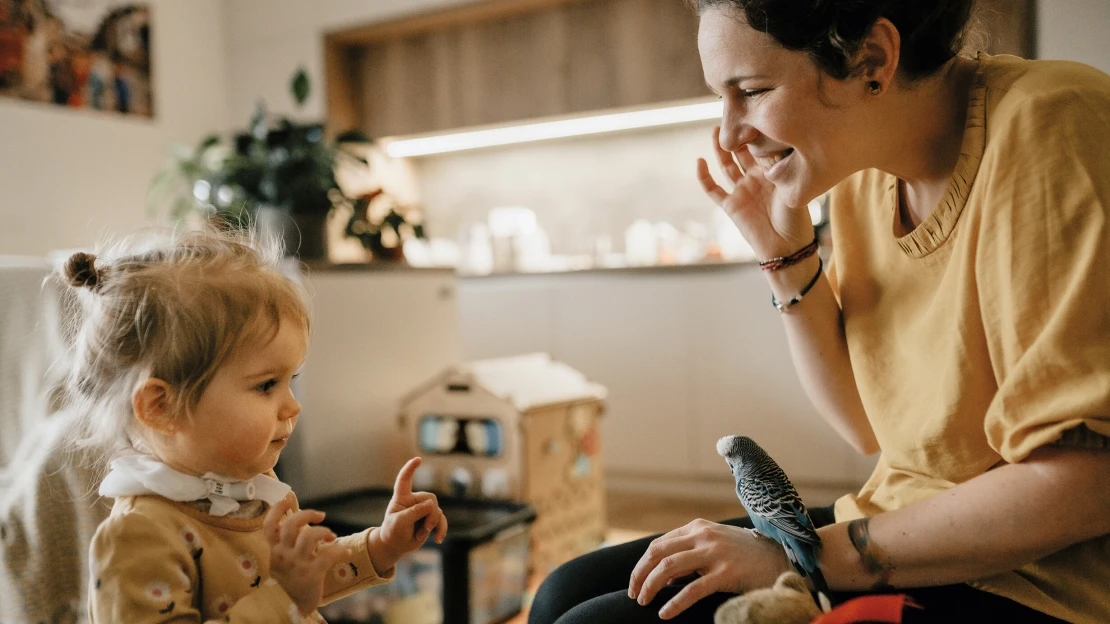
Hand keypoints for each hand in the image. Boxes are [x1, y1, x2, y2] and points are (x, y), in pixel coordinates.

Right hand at [264, 495, 351, 615]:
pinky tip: (344, 553)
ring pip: (309, 536)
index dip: (277, 509)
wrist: (291, 609)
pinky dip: (339, 551)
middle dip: (308, 514)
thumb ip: (286, 543)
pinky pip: (328, 555)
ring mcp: (297, 565)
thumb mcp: (281, 561)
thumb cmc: (290, 580)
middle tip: (320, 516)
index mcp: (275, 550)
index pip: (269, 525)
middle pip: (291, 524)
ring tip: (331, 537)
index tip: (288, 499)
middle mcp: (283, 555)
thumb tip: (298, 519)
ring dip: (324, 531)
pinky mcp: (312, 574)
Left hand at [368, 457, 447, 573]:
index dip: (410, 469)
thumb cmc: (393, 532)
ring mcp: (424, 509)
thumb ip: (414, 512)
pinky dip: (441, 529)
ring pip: (437, 510)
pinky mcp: (431, 519)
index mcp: (402, 498)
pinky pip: (442, 520)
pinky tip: (438, 539)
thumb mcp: (399, 523)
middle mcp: (414, 500)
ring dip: (433, 524)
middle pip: (430, 498)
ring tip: (422, 535)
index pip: (405, 480)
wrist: (396, 545)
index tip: (418, 459)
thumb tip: (432, 504)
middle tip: (424, 529)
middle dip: (430, 514)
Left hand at [628, 519, 790, 619]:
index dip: (642, 564)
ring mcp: (714, 553)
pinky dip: (675, 602)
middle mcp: (702, 536)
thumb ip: (691, 554)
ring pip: (669, 568)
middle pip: (657, 553)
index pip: (659, 544)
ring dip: (650, 586)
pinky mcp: (725, 573)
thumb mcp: (715, 545)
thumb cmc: (746, 554)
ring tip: (643, 601)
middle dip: (640, 574)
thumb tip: (666, 578)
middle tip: (633, 593)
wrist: (781, 557)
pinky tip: (665, 613)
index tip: (636, 581)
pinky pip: (692, 589)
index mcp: (697, 528)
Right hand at [697, 126, 813, 259]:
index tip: (754, 114)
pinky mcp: (731, 205)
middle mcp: (756, 179)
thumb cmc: (796, 219)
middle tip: (733, 116)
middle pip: (743, 153)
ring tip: (716, 131)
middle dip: (738, 136)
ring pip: (727, 166)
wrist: (786, 247)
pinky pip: (713, 189)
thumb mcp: (793, 187)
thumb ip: (781, 167)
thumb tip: (772, 144)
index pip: (763, 148)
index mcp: (774, 173)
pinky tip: (699, 161)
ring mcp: (742, 191)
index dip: (757, 132)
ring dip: (721, 150)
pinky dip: (704, 176)